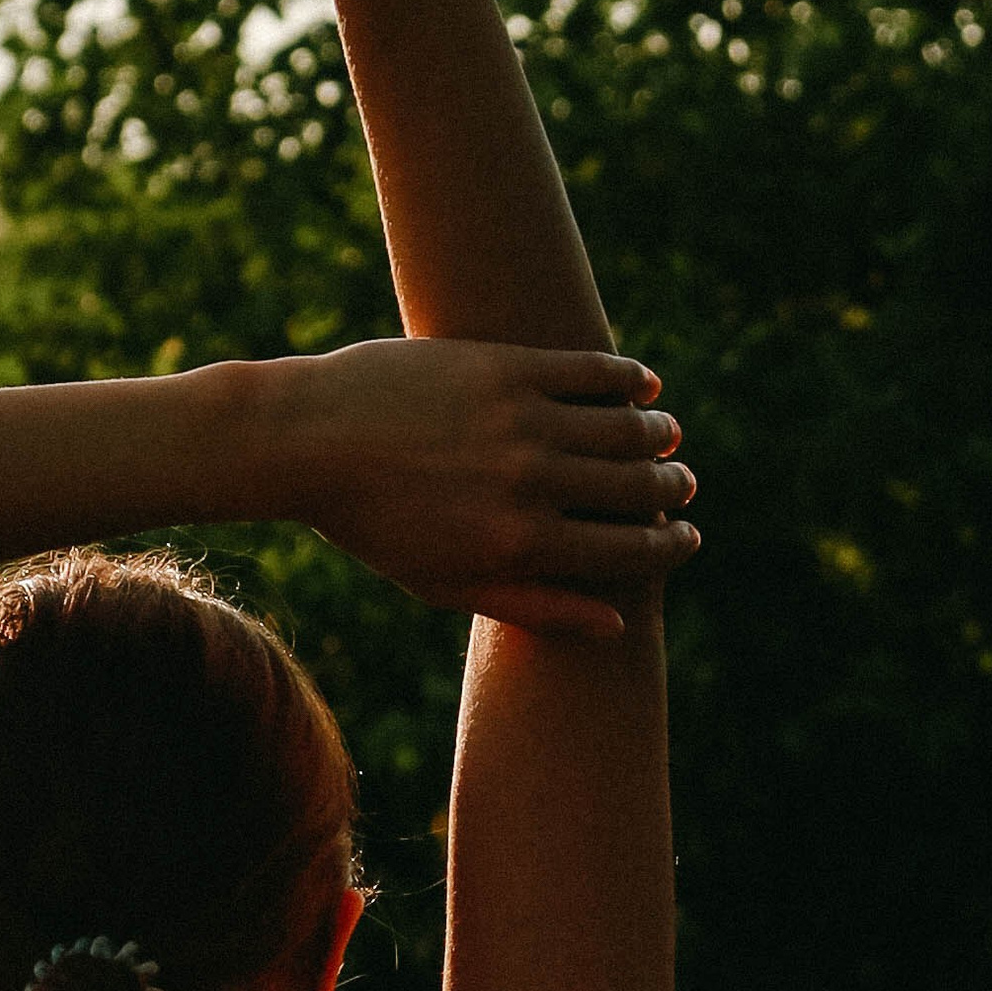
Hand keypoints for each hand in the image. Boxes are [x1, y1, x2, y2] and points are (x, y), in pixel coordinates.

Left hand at [273, 338, 698, 638]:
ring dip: (660, 435)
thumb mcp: (444, 584)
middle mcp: (532, 485)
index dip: (670, 545)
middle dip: (674, 491)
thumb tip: (616, 624)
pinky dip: (630, 379)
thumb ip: (532, 605)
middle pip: (640, 489)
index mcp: (519, 547)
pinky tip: (642, 385)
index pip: (630, 552)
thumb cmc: (370, 523)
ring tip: (665, 438)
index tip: (685, 537)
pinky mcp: (508, 367)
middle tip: (682, 486)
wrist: (306, 438)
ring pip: (628, 429)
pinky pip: (595, 371)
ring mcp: (524, 421)